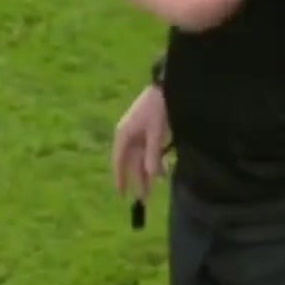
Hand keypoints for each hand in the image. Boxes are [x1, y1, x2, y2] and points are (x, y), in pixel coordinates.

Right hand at [112, 85, 169, 199]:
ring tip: (154, 187)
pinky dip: (154, 160)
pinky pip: (149, 150)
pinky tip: (161, 170)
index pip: (118, 162)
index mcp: (124, 135)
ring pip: (141, 157)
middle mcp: (128, 135)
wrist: (165, 86)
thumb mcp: (156, 133)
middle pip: (131, 162)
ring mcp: (138, 132)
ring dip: (147, 171)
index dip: (120, 179)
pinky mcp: (149, 129)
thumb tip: (149, 176)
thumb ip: (152, 155)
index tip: (123, 195)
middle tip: (144, 198)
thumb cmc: (158, 108)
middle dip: (138, 179)